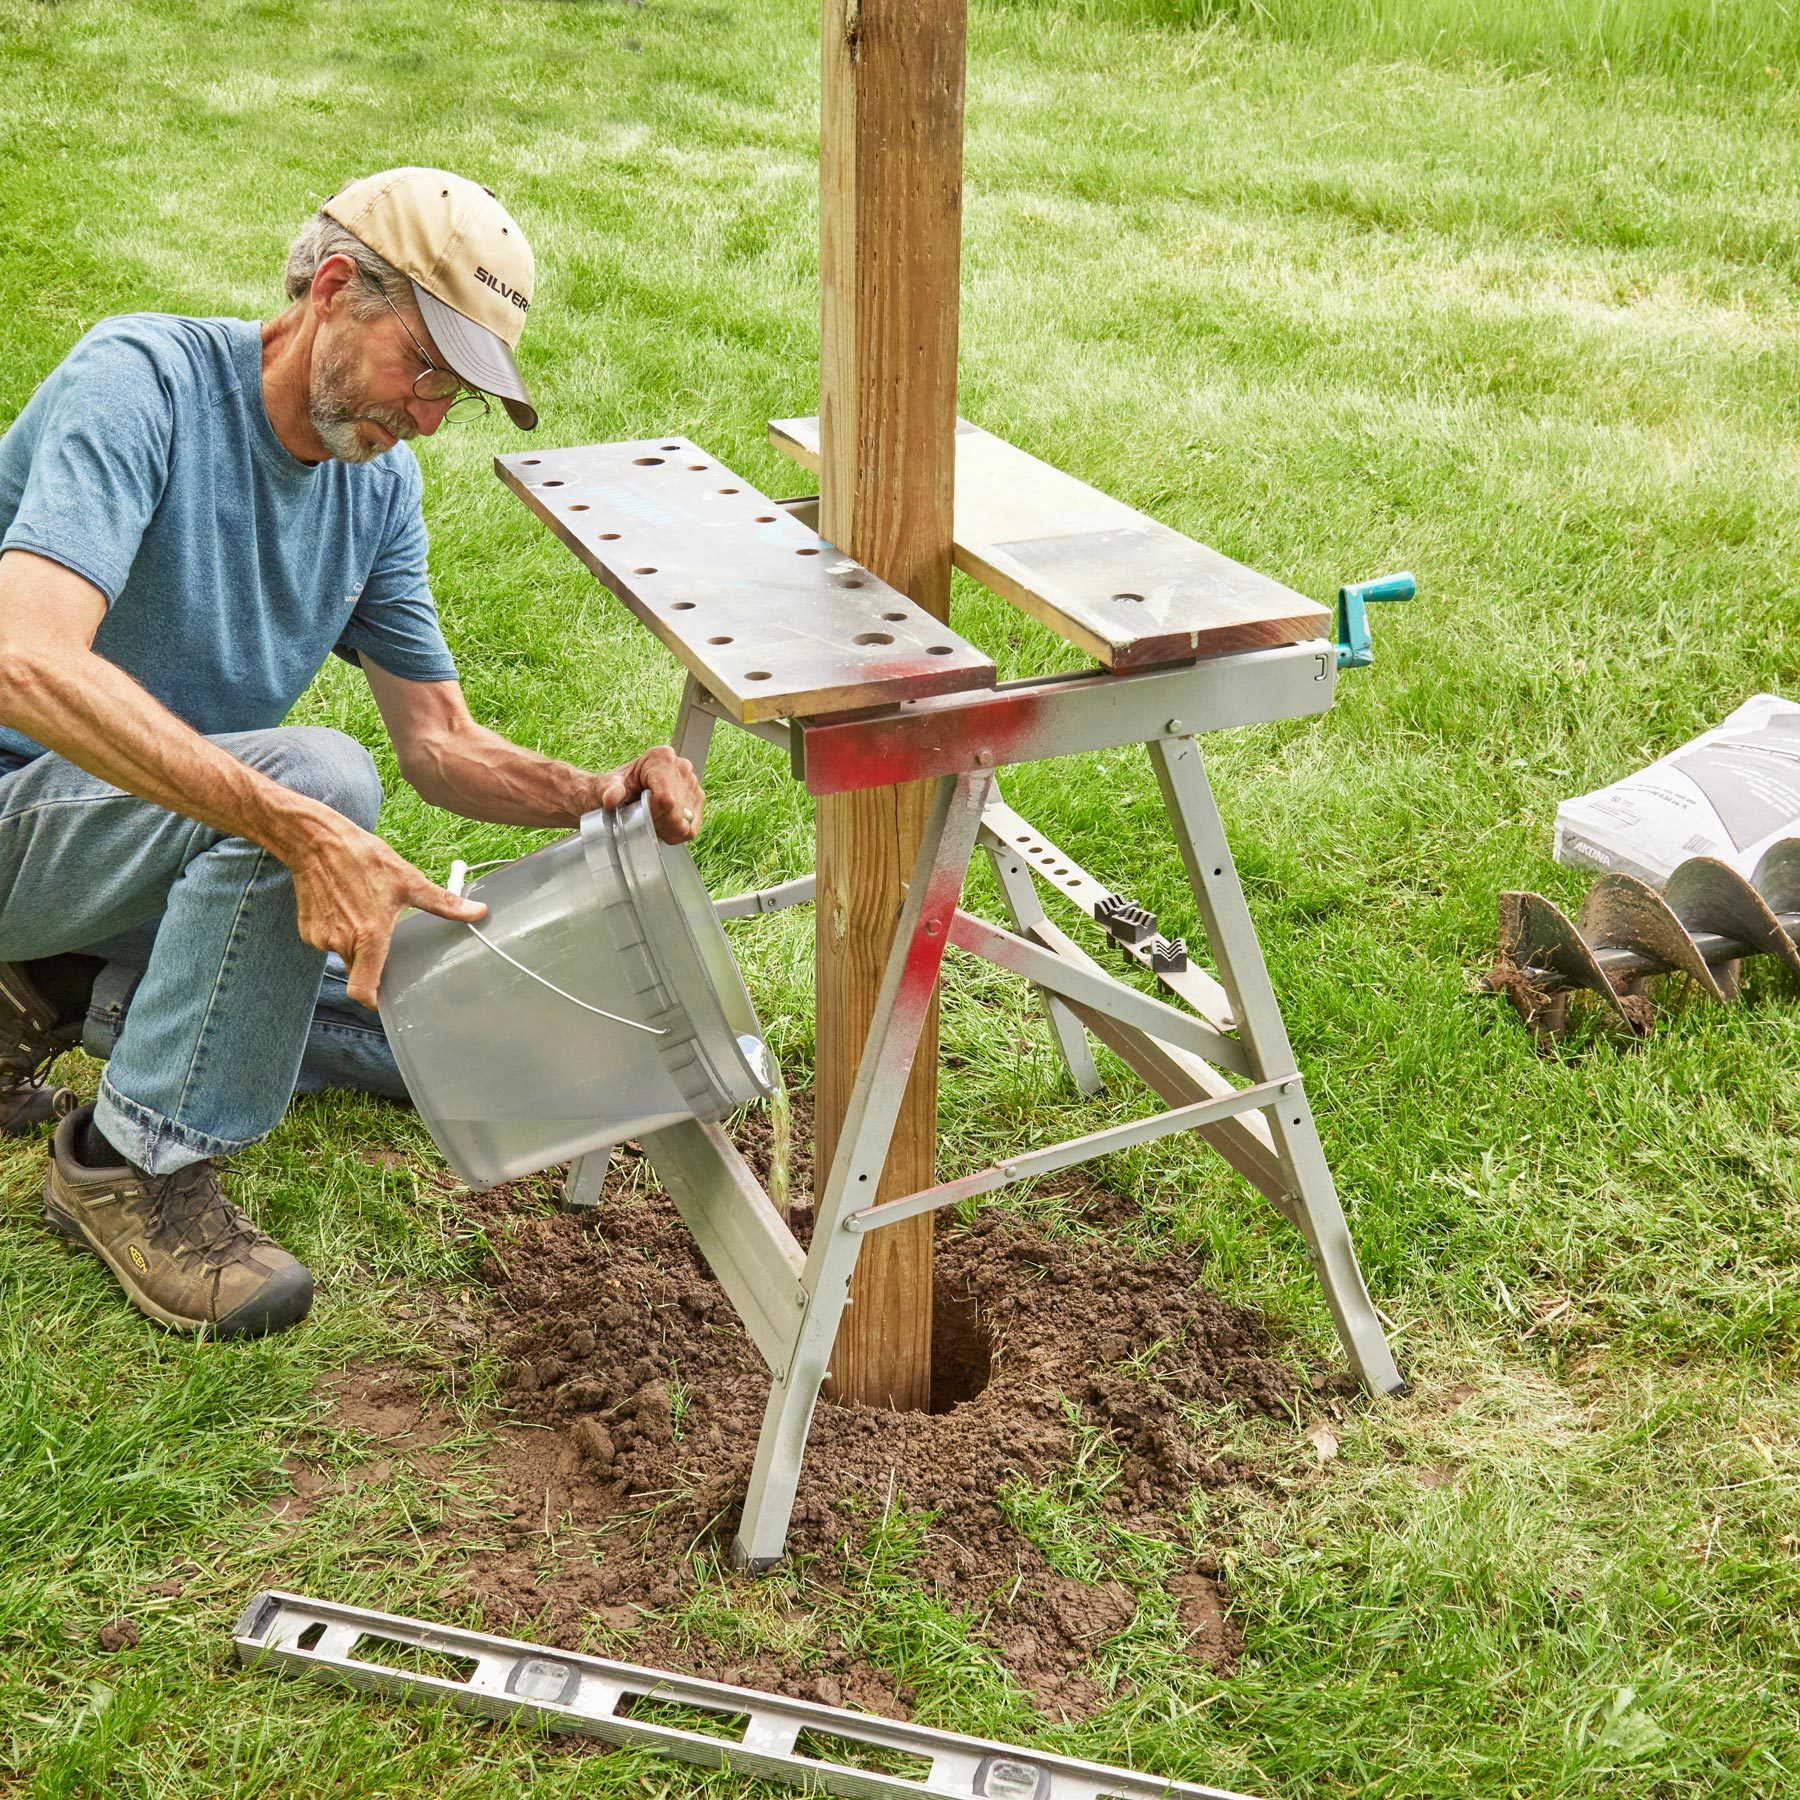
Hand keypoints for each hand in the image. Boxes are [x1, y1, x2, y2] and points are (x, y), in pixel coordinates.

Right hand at [287, 814, 487, 1007]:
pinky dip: (339, 931)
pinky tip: (347, 907)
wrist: (316, 841)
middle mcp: (341, 943)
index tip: (387, 997)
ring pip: (344, 954)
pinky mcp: (306, 929)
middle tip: (386, 940)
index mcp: (368, 937)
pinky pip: (328, 941)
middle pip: (359, 970)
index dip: (375, 1000)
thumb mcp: (409, 881)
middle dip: (373, 960)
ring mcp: (320, 938)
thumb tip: (478, 912)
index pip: (363, 990)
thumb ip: (443, 904)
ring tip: (366, 913)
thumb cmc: (362, 858)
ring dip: (356, 942)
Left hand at [592, 745, 703, 843]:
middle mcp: (682, 767)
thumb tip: (612, 797)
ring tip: (650, 820)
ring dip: (665, 829)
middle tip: (641, 819)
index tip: (638, 815)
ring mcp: (692, 783)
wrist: (618, 791)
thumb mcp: (604, 786)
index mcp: (661, 758)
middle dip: (657, 823)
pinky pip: (691, 827)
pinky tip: (660, 824)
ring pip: (685, 822)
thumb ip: (608, 790)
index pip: (666, 799)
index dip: (652, 814)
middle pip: (677, 812)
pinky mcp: (696, 798)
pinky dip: (674, 832)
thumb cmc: (612, 787)